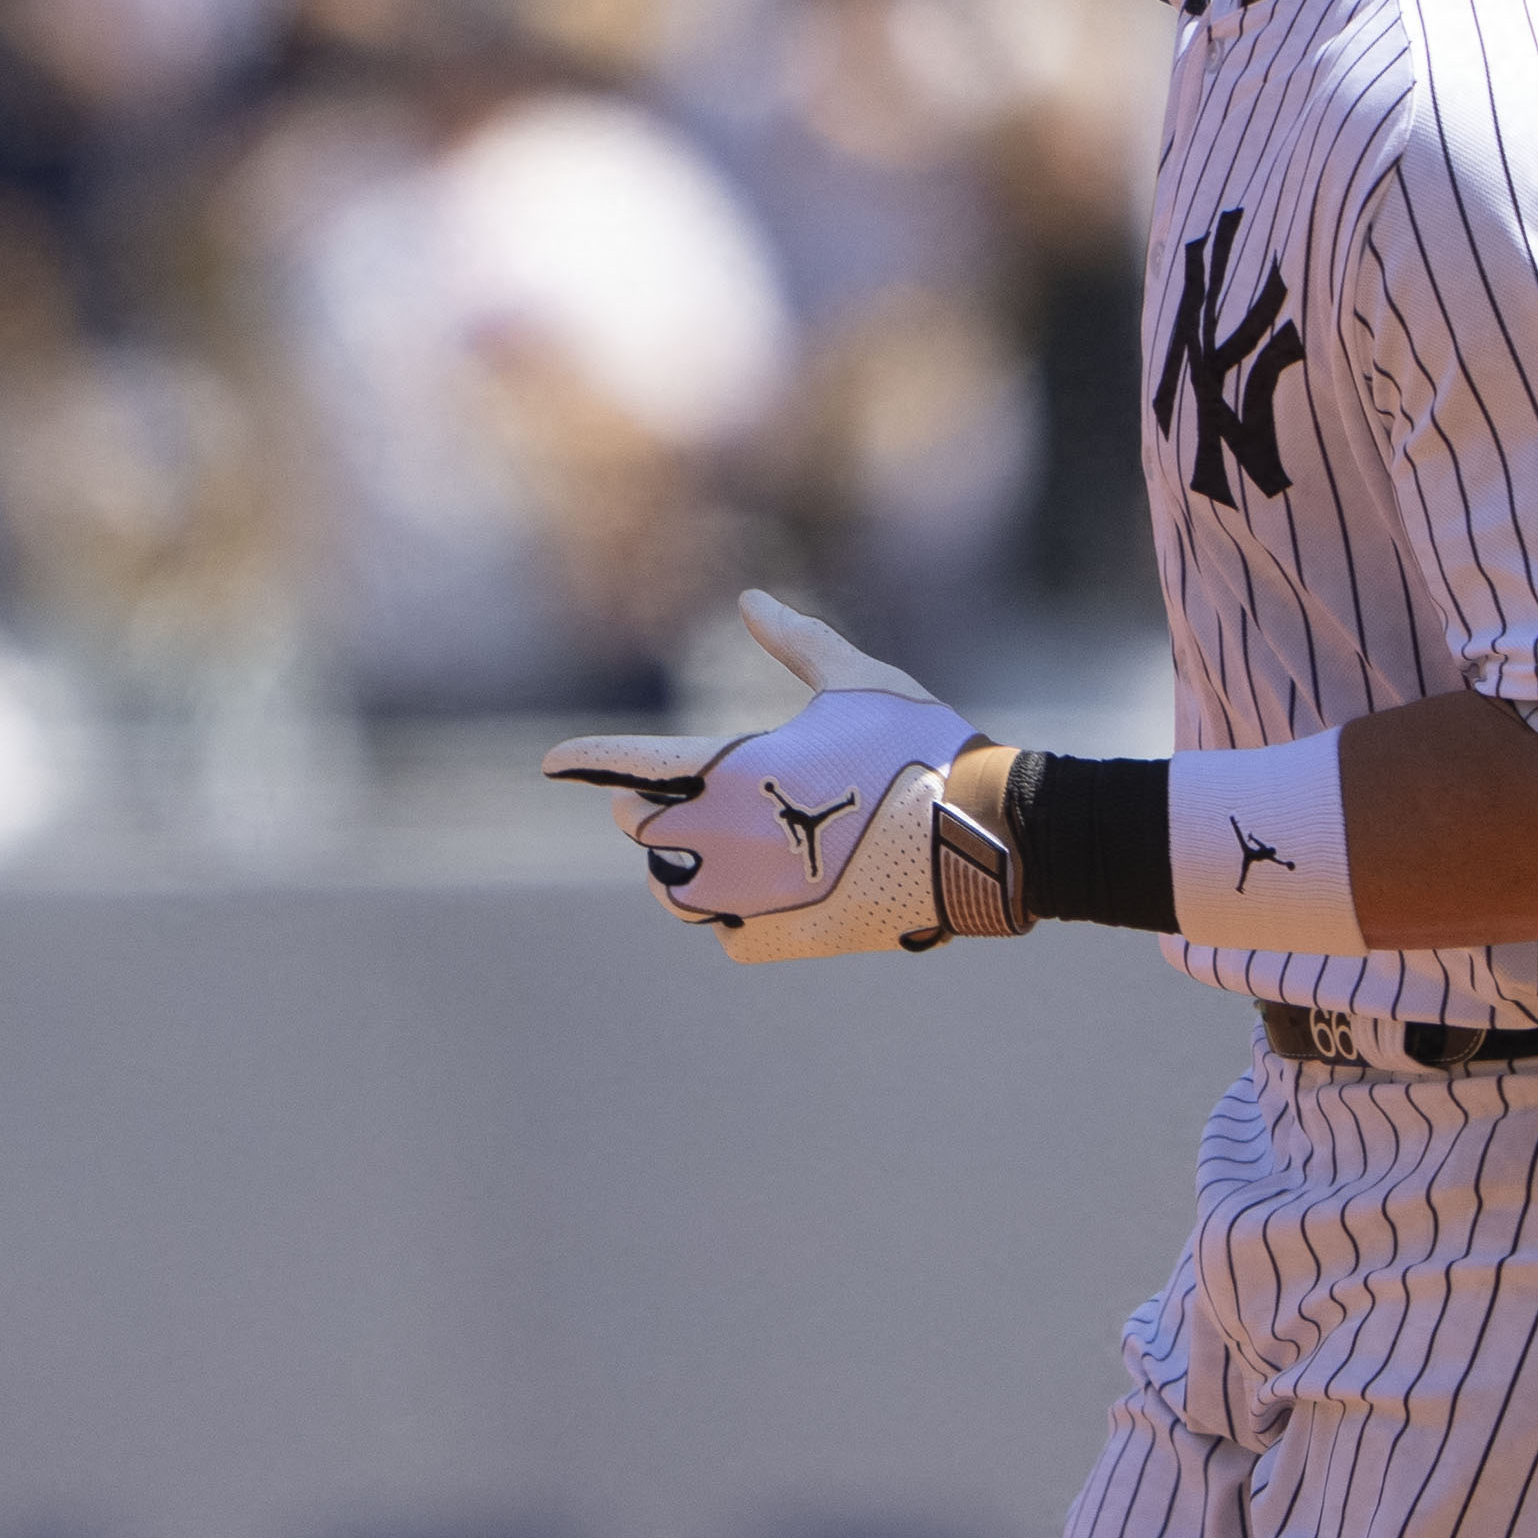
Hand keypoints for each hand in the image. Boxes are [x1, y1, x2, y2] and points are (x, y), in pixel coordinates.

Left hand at [539, 592, 1012, 954]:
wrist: (984, 835)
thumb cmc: (921, 745)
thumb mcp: (858, 679)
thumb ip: (795, 642)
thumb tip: (750, 599)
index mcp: (734, 770)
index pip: (633, 766)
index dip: (587, 760)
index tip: (554, 762)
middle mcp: (729, 838)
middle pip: (645, 832)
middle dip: (647, 810)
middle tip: (661, 796)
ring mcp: (756, 895)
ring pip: (677, 894)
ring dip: (680, 869)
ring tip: (703, 849)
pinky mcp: (790, 938)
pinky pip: (730, 935)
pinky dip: (731, 915)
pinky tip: (754, 894)